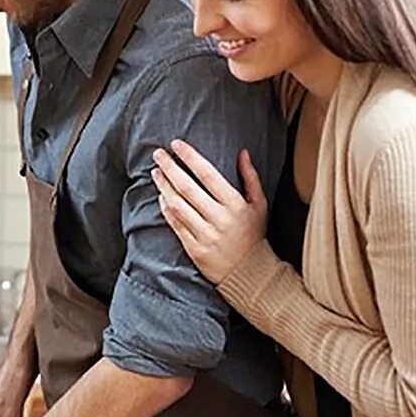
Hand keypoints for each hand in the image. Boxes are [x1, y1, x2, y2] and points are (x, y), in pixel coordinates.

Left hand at [151, 139, 267, 283]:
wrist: (249, 272)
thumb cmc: (253, 233)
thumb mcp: (259, 204)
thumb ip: (251, 177)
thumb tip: (243, 152)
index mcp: (235, 204)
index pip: (208, 174)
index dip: (190, 157)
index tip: (176, 144)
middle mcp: (219, 218)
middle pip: (187, 188)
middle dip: (170, 167)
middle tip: (158, 154)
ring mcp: (205, 234)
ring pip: (177, 205)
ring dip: (163, 186)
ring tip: (156, 172)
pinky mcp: (194, 248)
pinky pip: (175, 224)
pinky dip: (166, 208)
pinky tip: (161, 196)